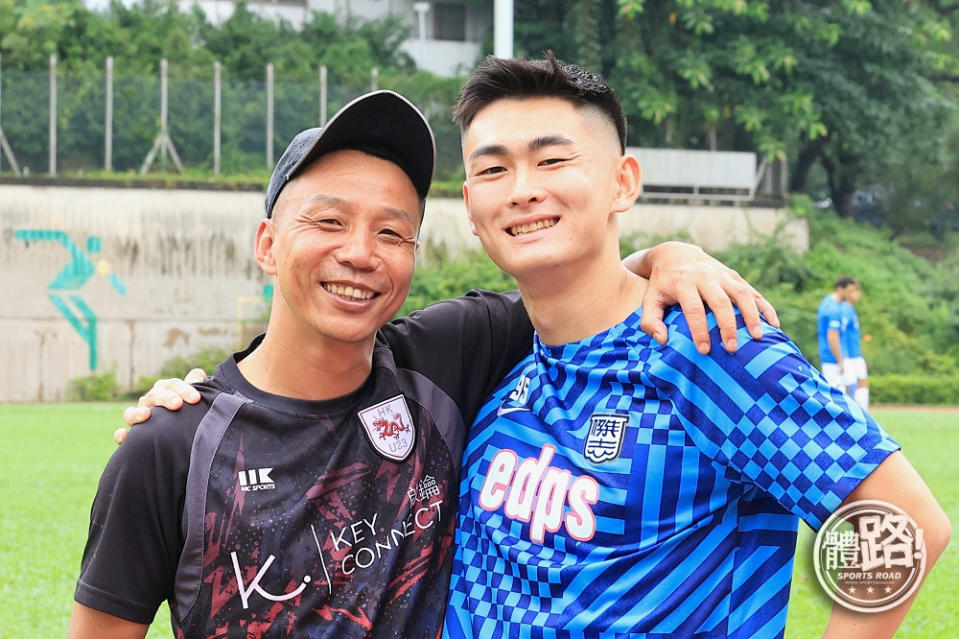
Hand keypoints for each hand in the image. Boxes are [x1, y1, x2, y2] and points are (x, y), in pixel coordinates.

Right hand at [114, 368, 207, 443]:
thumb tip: (198, 374)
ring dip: (137, 413)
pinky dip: (122, 434)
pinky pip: (122, 435)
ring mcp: (138, 420)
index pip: (171, 385)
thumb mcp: (192, 401)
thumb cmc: (188, 413)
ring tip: (146, 414)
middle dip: (166, 398)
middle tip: (177, 404)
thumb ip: (195, 387)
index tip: (196, 398)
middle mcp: (149, 404)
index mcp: (164, 392)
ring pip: (130, 413)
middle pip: (153, 396)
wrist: (180, 438)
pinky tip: (124, 435)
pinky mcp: (132, 438)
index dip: (183, 389)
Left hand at [629, 241, 779, 353]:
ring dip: (752, 315)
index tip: (705, 350)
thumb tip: (663, 341)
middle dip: (727, 326)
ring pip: (741, 294)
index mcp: (683, 283)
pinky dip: (764, 306)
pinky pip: (752, 291)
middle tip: (732, 348)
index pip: (694, 309)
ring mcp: (722, 275)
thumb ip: (650, 321)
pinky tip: (773, 324)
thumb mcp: (649, 299)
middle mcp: (705, 277)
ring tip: (758, 336)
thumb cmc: (661, 284)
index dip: (700, 330)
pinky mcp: (734, 276)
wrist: (675, 254)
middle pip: (720, 302)